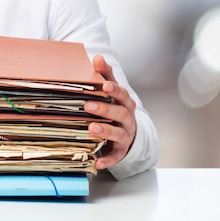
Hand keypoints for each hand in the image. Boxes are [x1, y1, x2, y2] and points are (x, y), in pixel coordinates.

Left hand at [85, 55, 136, 170]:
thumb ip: (105, 76)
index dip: (114, 90)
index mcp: (125, 103)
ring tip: (91, 128)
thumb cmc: (116, 108)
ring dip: (105, 131)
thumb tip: (97, 57)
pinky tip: (97, 163)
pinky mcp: (120, 151)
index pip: (121, 94)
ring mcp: (125, 136)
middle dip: (105, 109)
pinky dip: (107, 160)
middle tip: (88, 105)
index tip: (105, 85)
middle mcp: (128, 119)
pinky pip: (115, 156)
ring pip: (118, 134)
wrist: (131, 134)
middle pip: (120, 113)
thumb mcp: (113, 93)